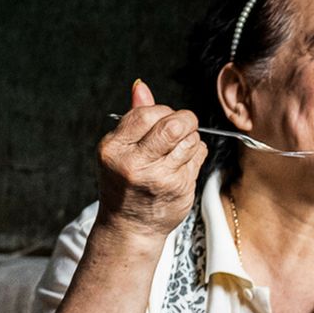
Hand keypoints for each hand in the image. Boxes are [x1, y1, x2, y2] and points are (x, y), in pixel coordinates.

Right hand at [94, 80, 205, 243]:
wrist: (130, 226)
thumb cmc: (125, 184)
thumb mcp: (120, 149)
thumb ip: (133, 116)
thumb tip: (141, 86)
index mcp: (114, 148)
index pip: (147, 113)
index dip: (162, 111)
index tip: (164, 118)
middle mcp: (134, 163)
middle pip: (173, 125)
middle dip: (184, 120)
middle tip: (183, 125)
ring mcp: (159, 177)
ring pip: (190, 140)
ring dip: (190, 139)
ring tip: (177, 150)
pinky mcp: (179, 188)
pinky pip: (199, 156)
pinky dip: (195, 154)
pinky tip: (182, 165)